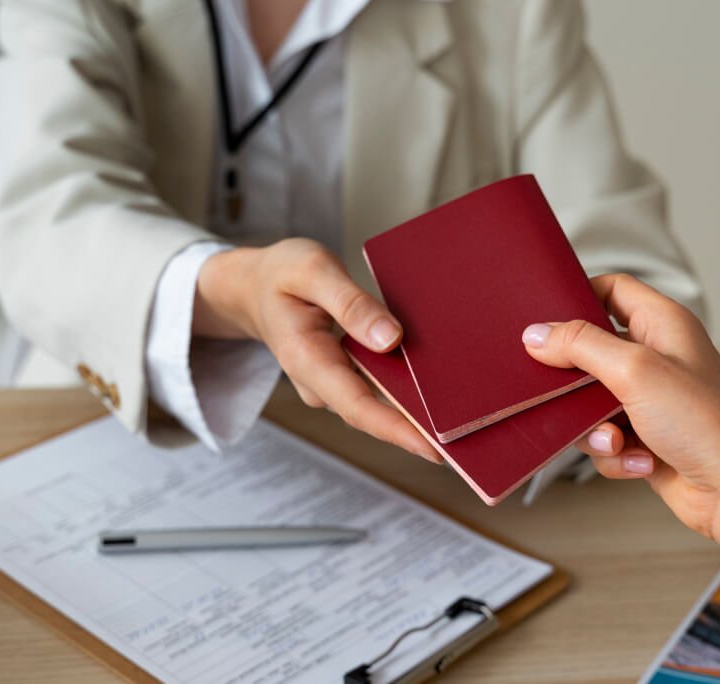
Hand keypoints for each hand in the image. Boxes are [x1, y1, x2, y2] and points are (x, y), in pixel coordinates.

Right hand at [193, 238, 439, 462]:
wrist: (253, 286)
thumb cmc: (282, 273)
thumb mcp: (312, 270)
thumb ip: (350, 303)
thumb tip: (390, 338)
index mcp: (305, 358)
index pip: (356, 405)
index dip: (396, 429)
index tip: (434, 448)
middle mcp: (319, 382)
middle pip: (372, 415)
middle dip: (416, 431)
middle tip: (466, 446)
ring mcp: (331, 383)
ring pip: (376, 405)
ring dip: (415, 415)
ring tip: (463, 424)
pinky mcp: (343, 377)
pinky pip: (376, 390)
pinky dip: (406, 394)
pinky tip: (440, 393)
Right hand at [521, 274, 719, 543]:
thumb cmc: (710, 425)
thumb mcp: (636, 371)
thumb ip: (581, 346)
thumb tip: (538, 334)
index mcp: (663, 324)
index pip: (612, 290)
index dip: (578, 299)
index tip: (546, 320)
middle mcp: (658, 358)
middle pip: (591, 352)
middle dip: (575, 381)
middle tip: (565, 392)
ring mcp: (651, 400)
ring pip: (590, 403)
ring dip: (595, 428)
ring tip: (617, 439)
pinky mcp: (645, 438)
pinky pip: (605, 439)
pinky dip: (615, 454)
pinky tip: (640, 461)